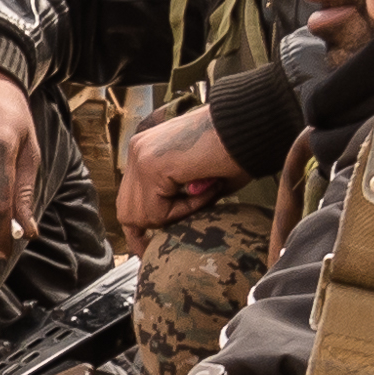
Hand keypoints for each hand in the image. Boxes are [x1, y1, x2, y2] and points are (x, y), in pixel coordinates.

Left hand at [119, 107, 241, 230]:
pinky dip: (185, 209)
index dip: (140, 227)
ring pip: (143, 216)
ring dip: (175, 216)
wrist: (246, 124)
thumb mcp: (196, 179)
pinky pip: (158, 210)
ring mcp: (141, 156)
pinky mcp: (150, 164)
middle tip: (175, 235)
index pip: (131, 198)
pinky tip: (206, 185)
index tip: (147, 250)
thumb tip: (165, 226)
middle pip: (127, 211)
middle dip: (153, 227)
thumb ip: (176, 197)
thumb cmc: (234, 150)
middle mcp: (138, 150)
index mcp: (146, 150)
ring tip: (205, 192)